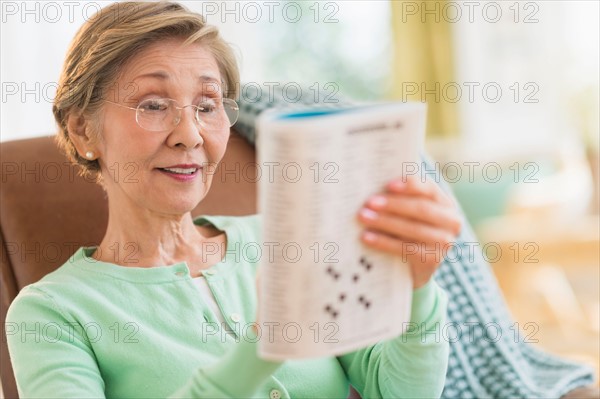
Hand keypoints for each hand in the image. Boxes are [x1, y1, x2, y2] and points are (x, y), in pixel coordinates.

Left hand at [357, 175, 461, 289]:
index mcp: (445, 202)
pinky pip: (407, 249)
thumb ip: (399, 197)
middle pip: (421, 209)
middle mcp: (451, 221)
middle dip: (393, 205)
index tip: (388, 185)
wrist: (412, 268)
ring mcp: (445, 242)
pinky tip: (367, 237)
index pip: (429, 189)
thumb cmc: (405, 230)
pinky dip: (384, 242)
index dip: (410, 185)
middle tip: (369, 202)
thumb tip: (372, 183)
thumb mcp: (406, 213)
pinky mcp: (433, 260)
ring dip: (385, 222)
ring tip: (364, 217)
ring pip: (414, 229)